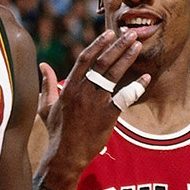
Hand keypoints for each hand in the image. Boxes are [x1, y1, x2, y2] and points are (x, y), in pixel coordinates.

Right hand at [42, 30, 149, 169]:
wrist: (65, 155)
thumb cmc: (56, 131)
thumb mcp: (46, 106)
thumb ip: (47, 84)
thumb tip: (43, 65)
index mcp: (69, 86)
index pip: (85, 59)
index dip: (98, 44)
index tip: (110, 34)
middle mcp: (82, 91)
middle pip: (102, 62)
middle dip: (118, 46)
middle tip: (130, 34)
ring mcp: (96, 103)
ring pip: (113, 75)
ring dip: (127, 58)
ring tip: (137, 45)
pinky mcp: (108, 116)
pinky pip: (125, 97)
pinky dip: (137, 86)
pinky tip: (146, 77)